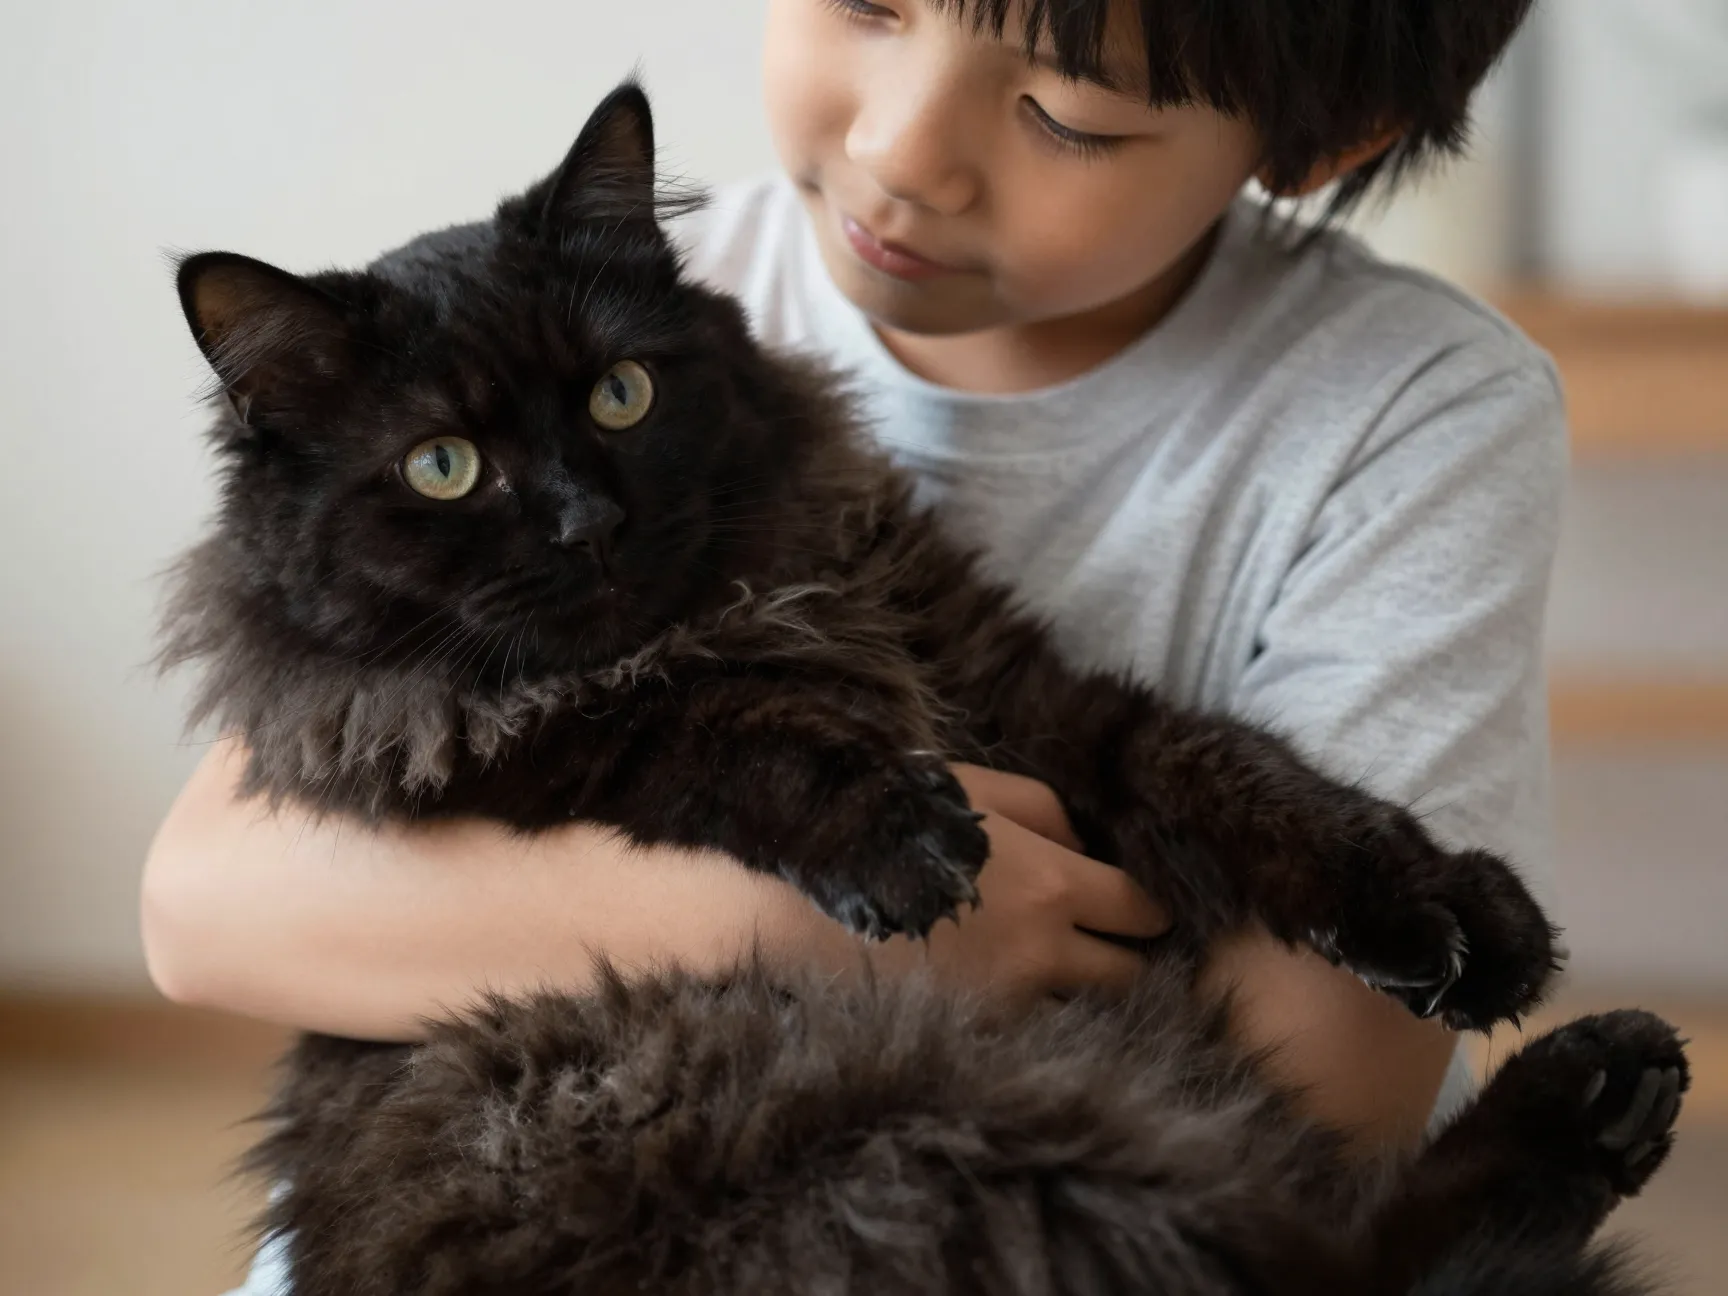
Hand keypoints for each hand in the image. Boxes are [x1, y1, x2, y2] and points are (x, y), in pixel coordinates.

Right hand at [835, 765, 1170, 1001]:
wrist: (806, 876)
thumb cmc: (895, 816)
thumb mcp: (981, 788)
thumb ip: (1051, 813)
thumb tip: (1087, 849)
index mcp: (1053, 886)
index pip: (1144, 912)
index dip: (1153, 909)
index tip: (1146, 906)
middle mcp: (1040, 955)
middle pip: (1128, 979)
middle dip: (1129, 960)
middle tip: (1115, 944)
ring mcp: (1001, 1003)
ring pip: (1078, 1015)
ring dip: (1077, 996)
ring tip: (1060, 972)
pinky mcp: (963, 1031)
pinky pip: (1023, 1032)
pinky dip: (1028, 1017)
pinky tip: (1011, 993)